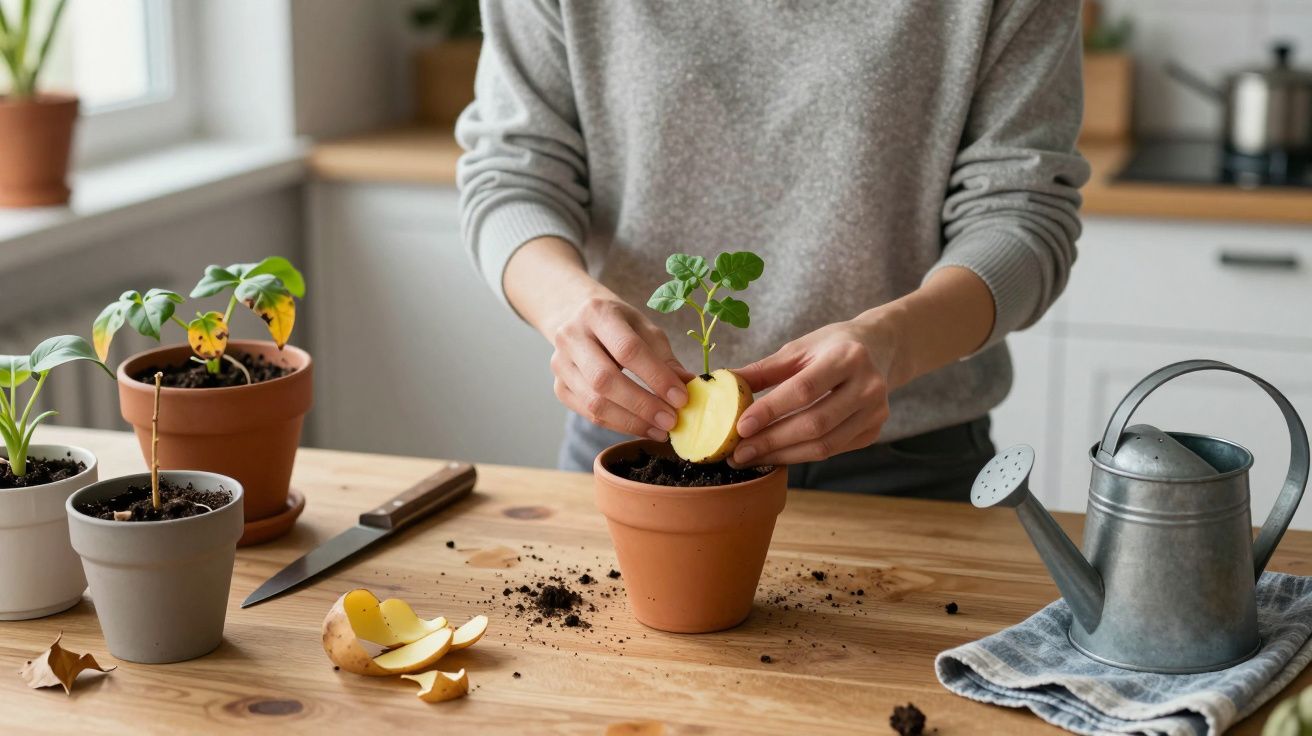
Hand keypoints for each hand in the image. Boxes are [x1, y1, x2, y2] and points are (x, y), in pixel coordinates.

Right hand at [550, 296, 692, 440]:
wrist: (576, 318)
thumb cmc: (619, 324)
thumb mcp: (644, 328)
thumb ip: (665, 357)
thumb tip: (689, 385)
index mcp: (597, 314)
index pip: (628, 350)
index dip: (656, 377)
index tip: (681, 398)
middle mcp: (571, 338)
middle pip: (605, 380)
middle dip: (643, 405)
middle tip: (671, 421)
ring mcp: (561, 365)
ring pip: (595, 403)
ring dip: (631, 421)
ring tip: (660, 430)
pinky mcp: (559, 388)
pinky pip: (589, 414)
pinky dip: (618, 425)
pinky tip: (641, 427)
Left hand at [729, 320, 892, 465]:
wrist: (879, 350)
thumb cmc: (831, 347)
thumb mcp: (798, 349)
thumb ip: (763, 370)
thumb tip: (722, 384)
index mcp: (847, 357)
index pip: (804, 390)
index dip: (770, 410)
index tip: (740, 427)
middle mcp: (868, 385)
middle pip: (814, 423)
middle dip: (772, 441)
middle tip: (738, 453)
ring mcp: (876, 412)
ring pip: (824, 445)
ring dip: (783, 455)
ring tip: (751, 458)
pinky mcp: (874, 431)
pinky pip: (832, 450)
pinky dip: (801, 455)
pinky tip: (776, 455)